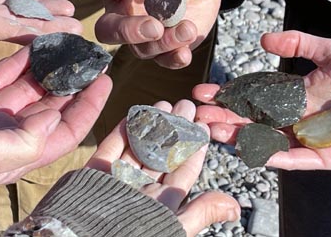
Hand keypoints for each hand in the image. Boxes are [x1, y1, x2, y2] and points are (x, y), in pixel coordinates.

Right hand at [0, 47, 111, 195]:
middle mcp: (6, 138)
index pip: (64, 132)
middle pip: (49, 108)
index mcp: (15, 157)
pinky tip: (34, 46)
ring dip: (46, 70)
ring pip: (26, 91)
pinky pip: (0, 78)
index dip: (87, 107)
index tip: (104, 80)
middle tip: (89, 58)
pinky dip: (17, 63)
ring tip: (67, 46)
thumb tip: (55, 117)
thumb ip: (27, 139)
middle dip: (71, 84)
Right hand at [87, 100, 239, 236]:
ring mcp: (118, 181)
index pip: (183, 171)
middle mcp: (141, 192)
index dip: (194, 148)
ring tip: (163, 104)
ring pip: (139, 148)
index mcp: (161, 205)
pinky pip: (111, 148)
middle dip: (175, 129)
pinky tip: (134, 115)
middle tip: (185, 106)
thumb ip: (200, 213)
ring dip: (151, 126)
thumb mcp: (171, 227)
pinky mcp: (96, 174)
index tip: (202, 126)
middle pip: (162, 155)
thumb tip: (234, 206)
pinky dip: (122, 131)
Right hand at [96, 0, 224, 68]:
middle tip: (155, 26)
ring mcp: (141, 33)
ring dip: (163, 43)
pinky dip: (173, 59)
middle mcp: (123, 11)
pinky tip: (185, 53)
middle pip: (108, 28)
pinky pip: (162, 60)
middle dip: (128, 30)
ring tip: (188, 29)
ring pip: (138, 48)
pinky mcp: (163, 46)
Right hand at [194, 30, 330, 170]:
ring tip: (215, 131)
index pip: (254, 97)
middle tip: (197, 116)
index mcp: (296, 96)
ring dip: (241, 138)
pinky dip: (276, 156)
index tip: (203, 92)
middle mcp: (298, 120)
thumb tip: (264, 39)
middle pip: (254, 121)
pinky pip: (298, 160)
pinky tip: (253, 150)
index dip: (229, 95)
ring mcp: (311, 140)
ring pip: (269, 142)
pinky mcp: (328, 157)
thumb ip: (300, 44)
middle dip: (225, 118)